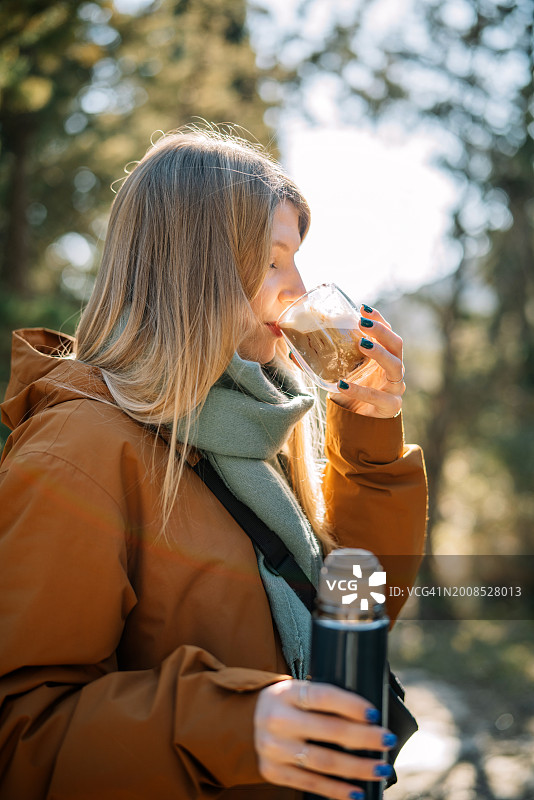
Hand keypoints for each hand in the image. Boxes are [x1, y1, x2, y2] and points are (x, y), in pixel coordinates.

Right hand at [254, 679, 395, 799]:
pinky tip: (357, 791)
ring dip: (357, 768)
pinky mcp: (273, 772)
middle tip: (387, 740)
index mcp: (285, 693)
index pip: (323, 696)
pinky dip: (337, 790)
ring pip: (324, 761)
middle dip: (364, 738)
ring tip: (380, 769)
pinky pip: (311, 784)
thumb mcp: (297, 691)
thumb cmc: (286, 704)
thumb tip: (368, 715)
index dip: (350, 705)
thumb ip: (323, 699)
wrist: (245, 721)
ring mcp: (273, 748)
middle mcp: (276, 719)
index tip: (374, 713)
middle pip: (328, 730)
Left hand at [328, 305, 404, 417]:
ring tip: (362, 344)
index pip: (387, 332)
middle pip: (396, 344)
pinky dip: (360, 390)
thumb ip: (319, 362)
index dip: (378, 319)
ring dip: (379, 353)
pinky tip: (342, 384)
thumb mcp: (338, 373)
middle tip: (362, 324)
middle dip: (381, 331)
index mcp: (384, 356)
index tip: (362, 308)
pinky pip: (378, 396)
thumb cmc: (351, 393)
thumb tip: (291, 352)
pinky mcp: (390, 406)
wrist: (359, 424)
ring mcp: (394, 387)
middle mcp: (394, 369)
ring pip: (394, 366)